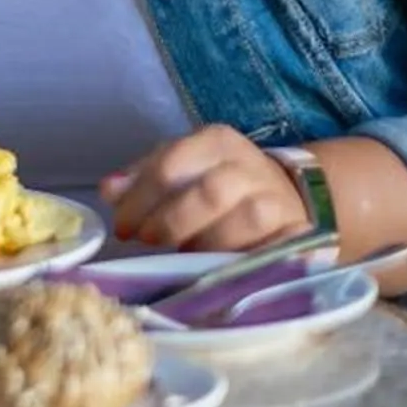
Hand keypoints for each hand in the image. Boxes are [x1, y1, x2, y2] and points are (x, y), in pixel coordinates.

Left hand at [104, 127, 308, 250]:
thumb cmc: (218, 180)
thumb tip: (109, 191)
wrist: (288, 193)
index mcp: (215, 141)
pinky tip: (216, 265)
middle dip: (168, 223)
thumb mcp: (181, 166)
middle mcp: (249, 165)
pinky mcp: (296, 232)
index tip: (122, 225)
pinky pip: (262, 251)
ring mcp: (276, 199)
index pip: (170, 166)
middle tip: (147, 241)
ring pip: (237, 225)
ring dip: (200, 245)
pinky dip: (235, 260)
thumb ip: (142, 177)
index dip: (140, 199)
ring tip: (182, 251)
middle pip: (206, 195)